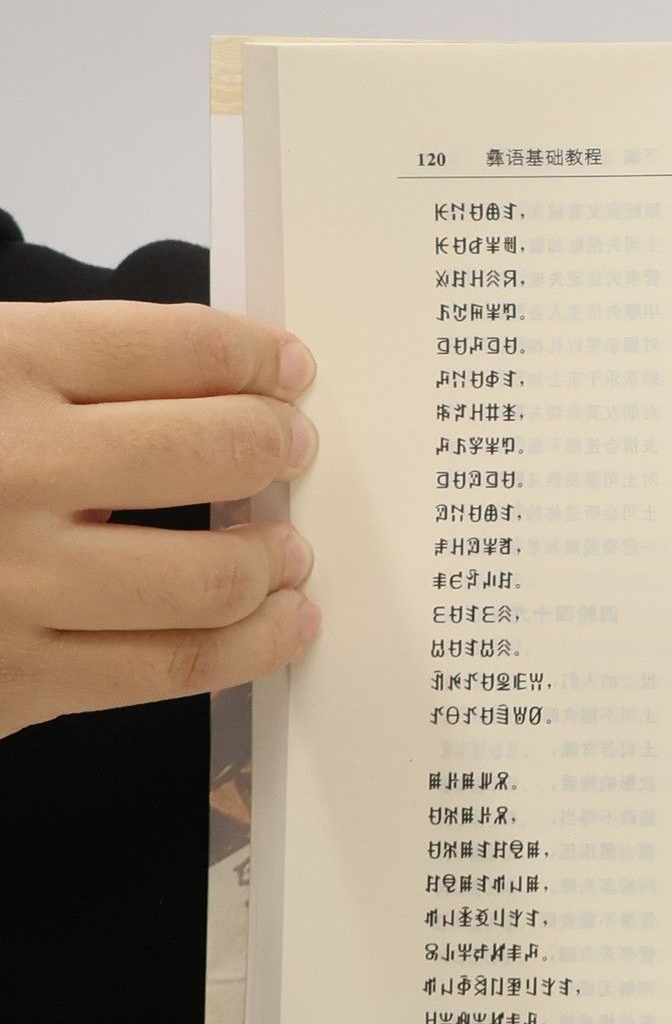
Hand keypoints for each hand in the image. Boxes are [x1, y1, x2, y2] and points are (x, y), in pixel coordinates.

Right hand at [0, 298, 320, 737]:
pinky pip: (172, 667)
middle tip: (292, 450)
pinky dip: (252, 646)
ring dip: (275, 560)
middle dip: (276, 446)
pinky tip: (280, 624)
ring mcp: (13, 581)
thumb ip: (56, 369)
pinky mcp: (15, 678)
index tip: (287, 368)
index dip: (254, 355)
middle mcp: (11, 468)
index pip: (175, 345)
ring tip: (288, 551)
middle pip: (215, 449)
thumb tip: (210, 377)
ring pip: (213, 577)